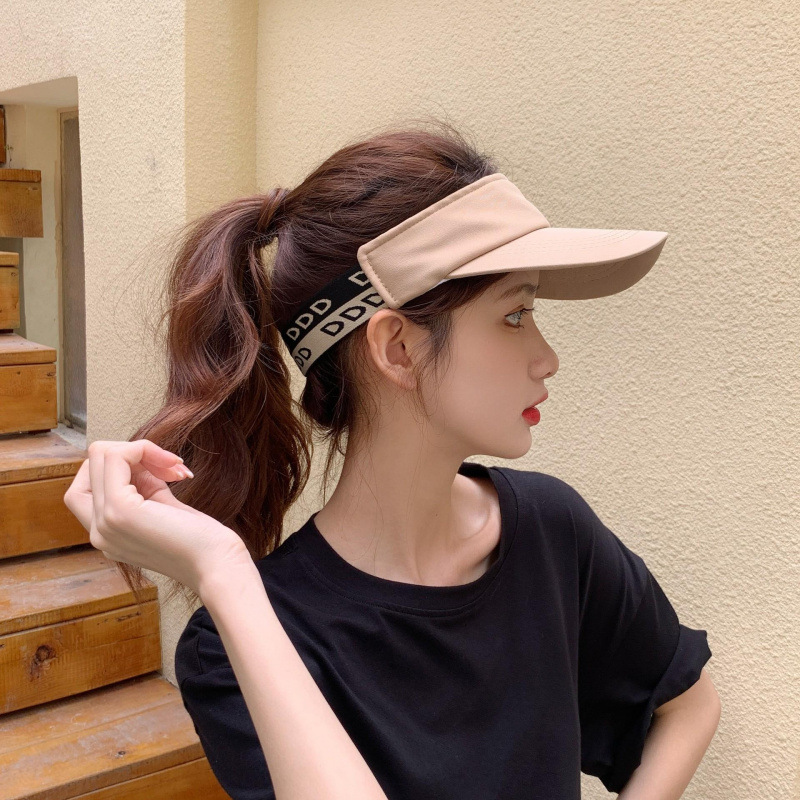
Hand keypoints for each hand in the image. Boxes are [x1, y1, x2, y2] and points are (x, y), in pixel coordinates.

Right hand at [64, 439, 250, 596]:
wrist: (217, 565)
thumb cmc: (200, 539)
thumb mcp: (161, 506)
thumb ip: (141, 485)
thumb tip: (137, 455)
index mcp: (105, 532)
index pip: (87, 482)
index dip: (122, 466)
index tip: (160, 473)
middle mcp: (96, 531)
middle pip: (92, 464)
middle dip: (133, 453)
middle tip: (170, 468)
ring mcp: (103, 522)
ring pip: (101, 454)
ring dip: (143, 449)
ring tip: (175, 470)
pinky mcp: (119, 511)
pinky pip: (115, 457)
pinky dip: (145, 449)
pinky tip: (174, 468)